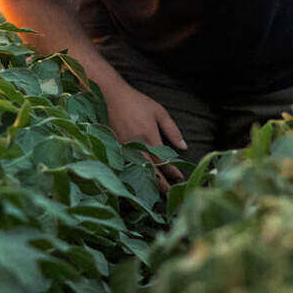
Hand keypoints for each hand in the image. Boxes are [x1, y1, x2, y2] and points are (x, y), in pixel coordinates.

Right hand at [100, 79, 187, 193]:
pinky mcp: (115, 151)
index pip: (164, 162)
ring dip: (149, 184)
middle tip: (171, 195)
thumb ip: (172, 130)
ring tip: (158, 194)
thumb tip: (184, 147)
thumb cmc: (135, 103)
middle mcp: (136, 148)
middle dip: (162, 186)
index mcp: (149, 138)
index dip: (173, 172)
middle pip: (151, 173)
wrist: (108, 97)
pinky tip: (140, 184)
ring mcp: (124, 151)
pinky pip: (127, 168)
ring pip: (138, 174)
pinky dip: (135, 177)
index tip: (180, 178)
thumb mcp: (159, 112)